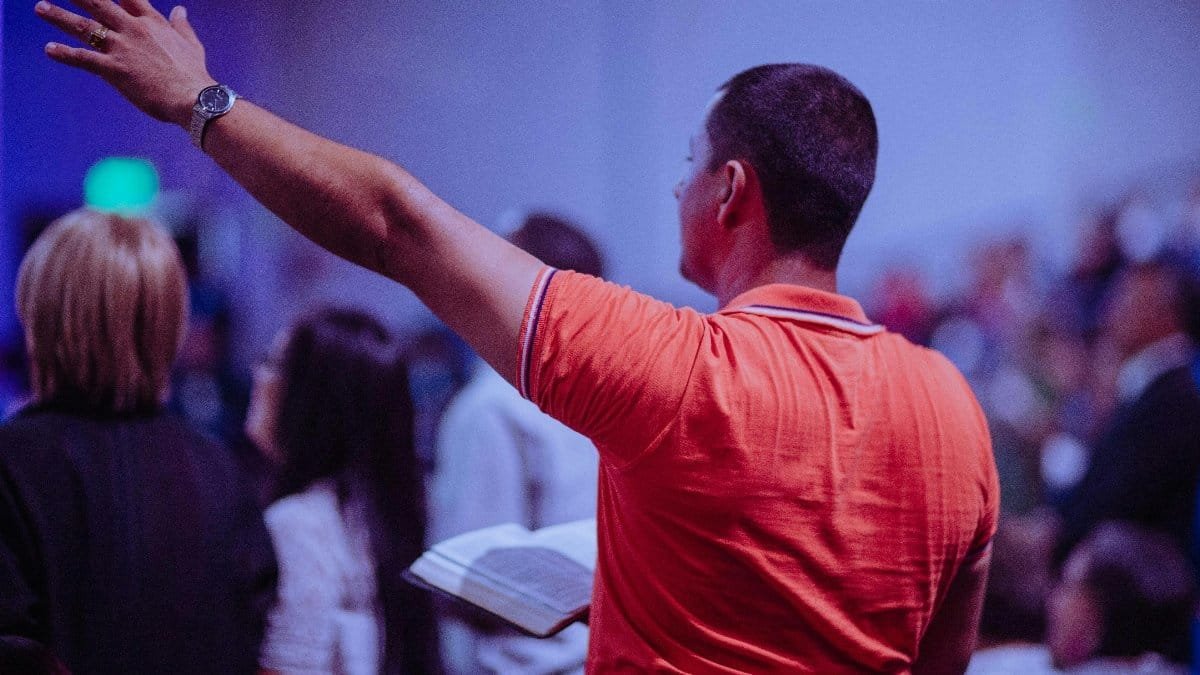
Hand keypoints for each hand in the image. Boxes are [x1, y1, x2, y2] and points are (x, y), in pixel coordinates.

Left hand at [36, 0, 216, 125]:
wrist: (193, 98)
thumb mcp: (191, 44)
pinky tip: (49, 49)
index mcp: (152, 23)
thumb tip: (180, 9)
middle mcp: (133, 29)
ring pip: (85, 27)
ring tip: (41, 8)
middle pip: (99, 4)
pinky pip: (84, 58)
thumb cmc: (194, 74)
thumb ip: (181, 25)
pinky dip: (65, 54)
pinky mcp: (113, 69)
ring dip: (59, 17)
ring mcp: (121, 48)